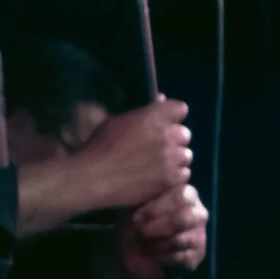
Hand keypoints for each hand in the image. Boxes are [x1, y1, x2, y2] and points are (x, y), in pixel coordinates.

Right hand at [68, 97, 192, 213]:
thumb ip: (141, 113)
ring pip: (185, 156)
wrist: (93, 178)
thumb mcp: (114, 122)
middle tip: (156, 148)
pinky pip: (184, 175)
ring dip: (174, 160)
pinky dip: (174, 177)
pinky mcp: (171, 179)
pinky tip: (158, 179)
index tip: (162, 123)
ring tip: (157, 166)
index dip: (171, 116)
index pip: (180, 109)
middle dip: (173, 140)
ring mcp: (172, 159)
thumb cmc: (98, 147)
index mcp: (154, 116)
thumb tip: (160, 99)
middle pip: (184, 134)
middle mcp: (168, 135)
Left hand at [118, 182, 208, 278]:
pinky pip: (181, 258)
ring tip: (142, 244)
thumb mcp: (137, 200)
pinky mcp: (198, 253)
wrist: (136, 242)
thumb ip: (150, 189)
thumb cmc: (137, 216)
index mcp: (186, 193)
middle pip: (184, 218)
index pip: (181, 196)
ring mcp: (200, 233)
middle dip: (158, 227)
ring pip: (181, 240)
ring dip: (157, 244)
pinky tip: (151, 254)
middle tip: (140, 232)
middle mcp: (198, 212)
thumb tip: (173, 178)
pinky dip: (162, 257)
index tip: (136, 217)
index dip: (156, 208)